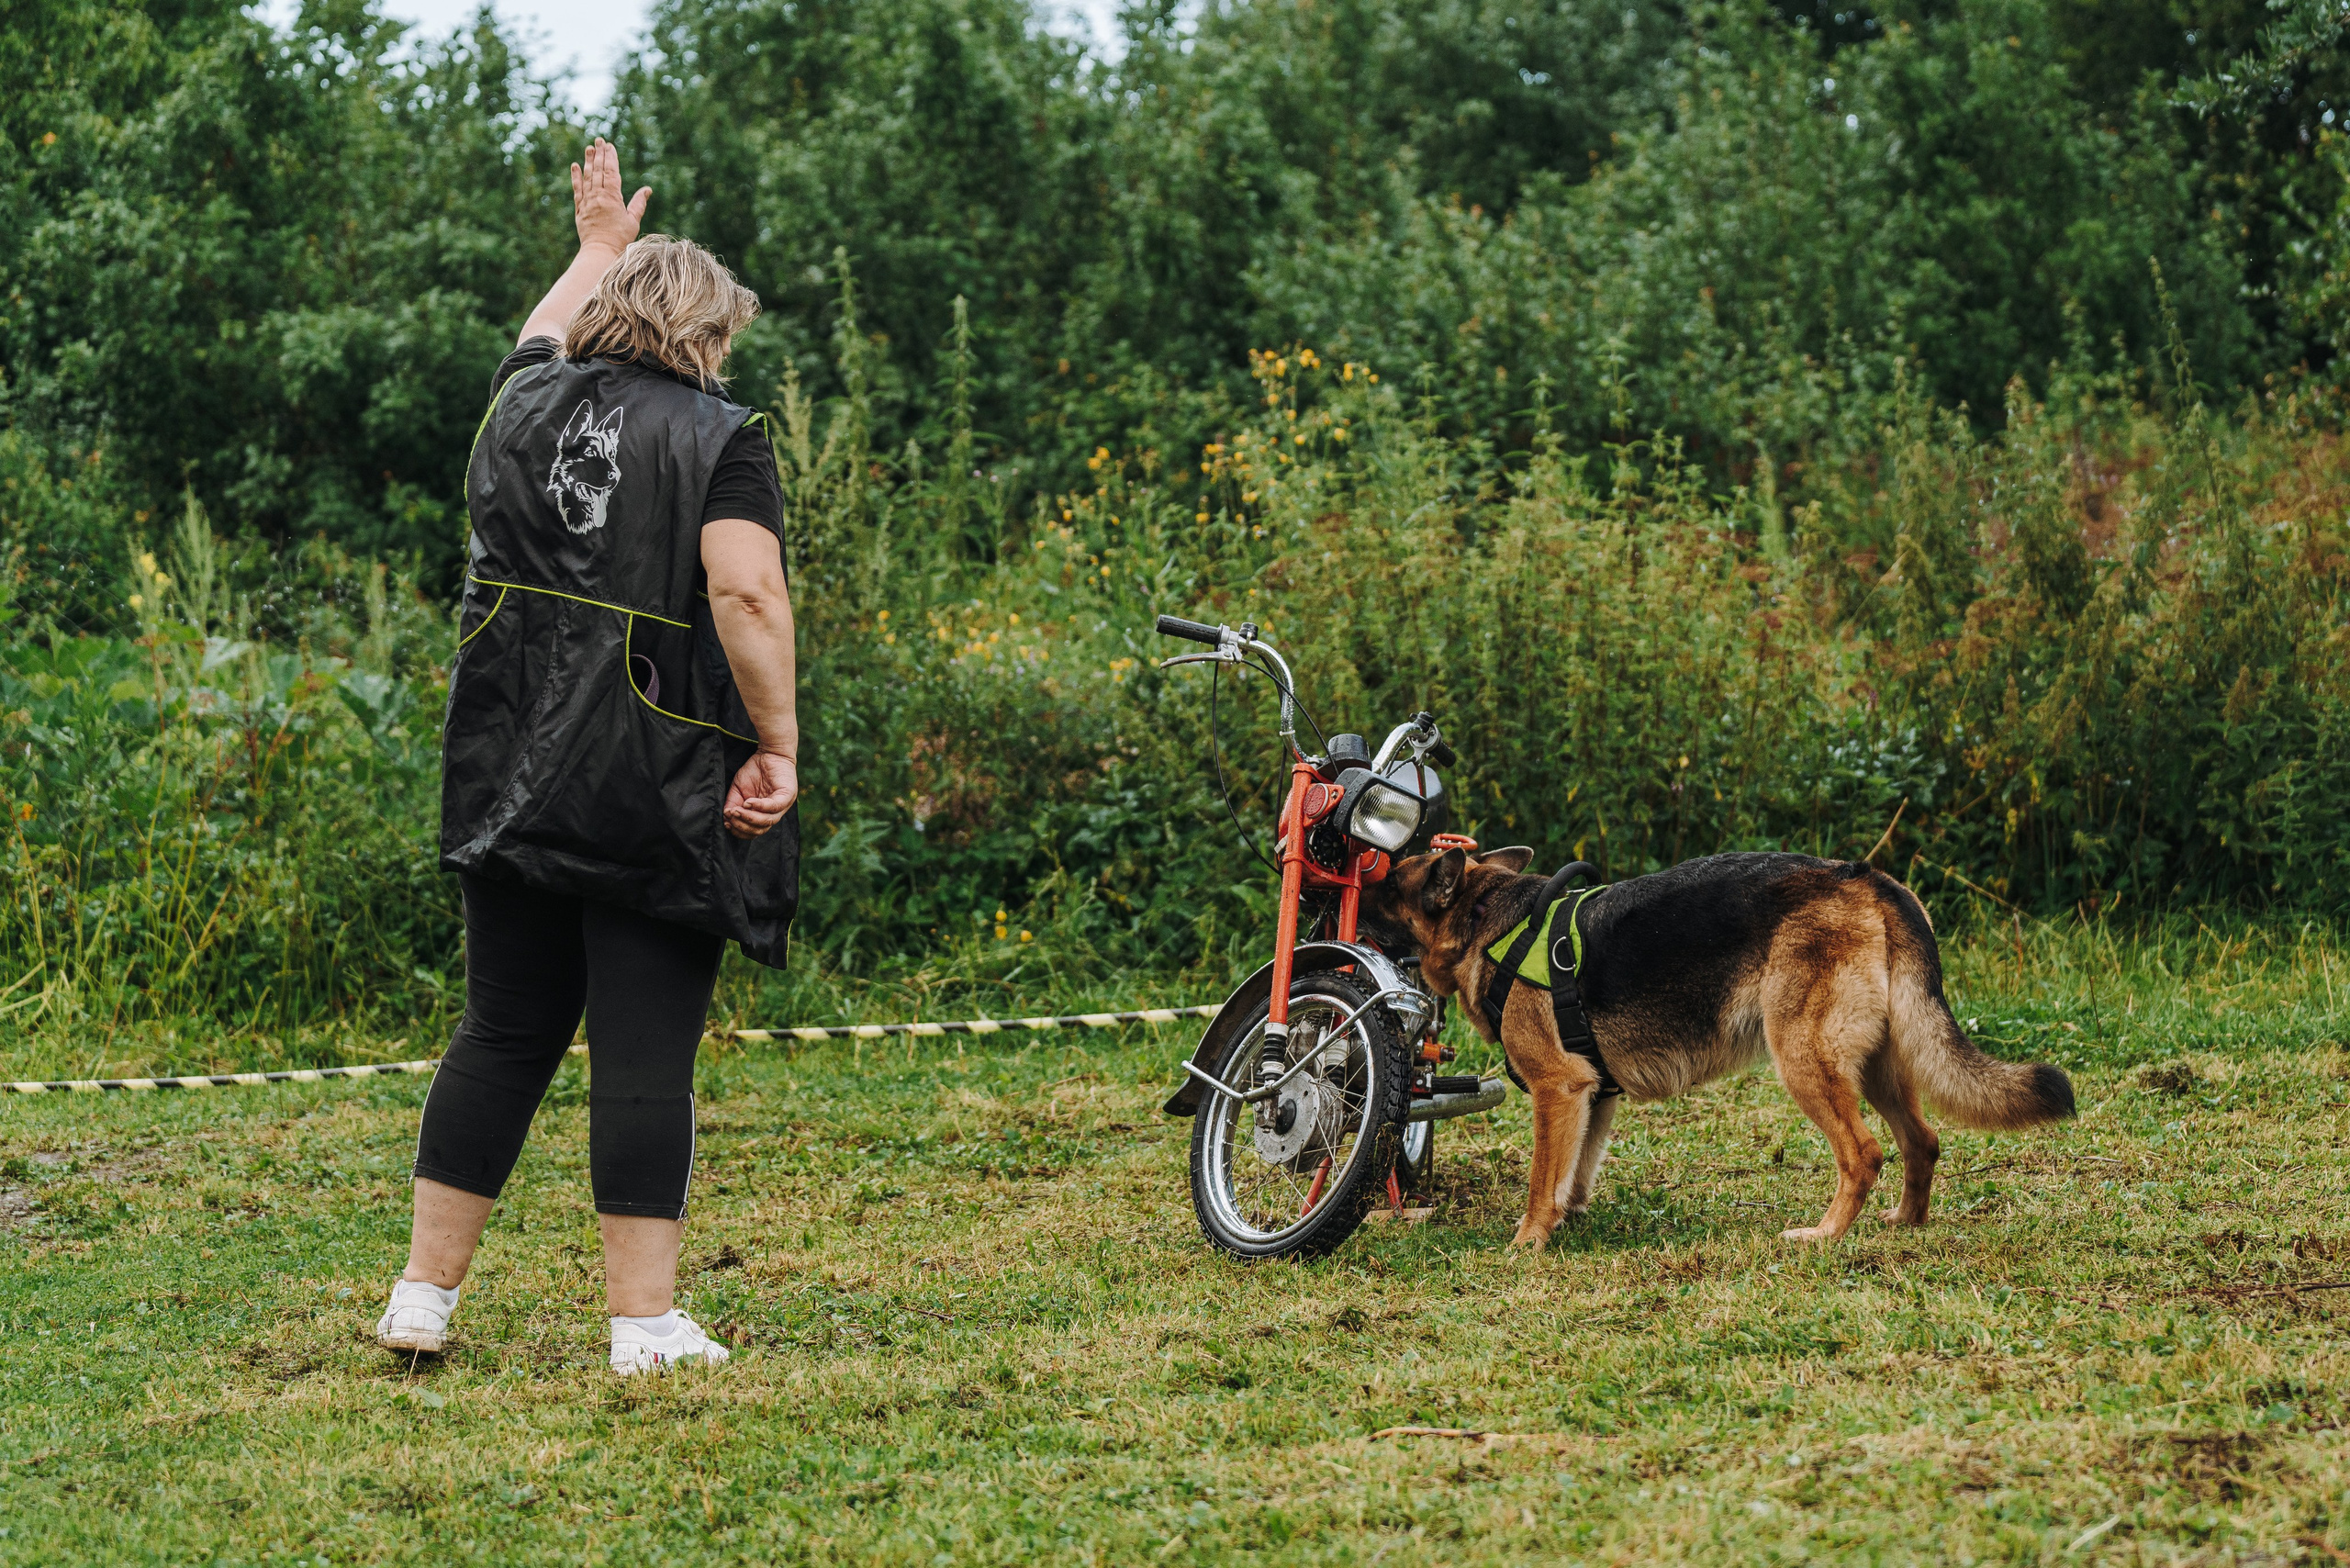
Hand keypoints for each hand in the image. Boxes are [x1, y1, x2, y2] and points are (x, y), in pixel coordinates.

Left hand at [571, 138, 649, 256]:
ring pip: (587, 177)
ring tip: (589, 148)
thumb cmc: (620, 238)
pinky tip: (575, 166)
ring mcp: (587, 201)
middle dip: (599, 154)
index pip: (611, 172)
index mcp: (612, 198)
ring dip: (588, 161)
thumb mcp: (633, 221)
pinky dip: (575, 177)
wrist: (600, 251)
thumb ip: (638, 203)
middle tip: (599, 140)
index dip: (610, 158)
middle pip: (598, 171)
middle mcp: (598, 196)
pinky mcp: (579, 209)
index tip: (610, 146)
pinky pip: (577, 189)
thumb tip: (647, 189)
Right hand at [724, 751, 797, 839]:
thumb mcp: (738, 789)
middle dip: (742, 825)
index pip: (754, 831)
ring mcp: (783, 804)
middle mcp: (775, 812)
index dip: (740, 830)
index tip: (727, 824)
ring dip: (750, 818)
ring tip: (737, 811)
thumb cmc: (754, 770)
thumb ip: (733, 803)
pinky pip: (775, 806)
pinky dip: (760, 806)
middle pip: (761, 829)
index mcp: (764, 814)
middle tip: (731, 816)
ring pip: (768, 821)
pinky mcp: (788, 794)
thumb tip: (726, 818)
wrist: (770, 751)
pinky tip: (748, 802)